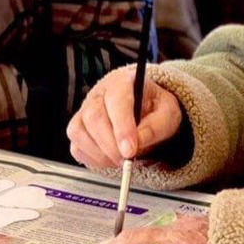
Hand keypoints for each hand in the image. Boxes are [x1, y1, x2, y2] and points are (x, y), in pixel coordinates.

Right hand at [67, 66, 183, 167]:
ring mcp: (84, 111)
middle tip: (127, 161)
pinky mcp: (78, 129)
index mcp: (123, 83)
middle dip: (110, 145)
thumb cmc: (155, 107)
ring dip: (100, 154)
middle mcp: (99, 94)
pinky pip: (76, 147)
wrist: (145, 109)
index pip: (117, 101)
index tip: (130, 151)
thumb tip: (138, 142)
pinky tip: (109, 159)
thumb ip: (156, 127)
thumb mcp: (167, 113)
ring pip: (79, 132)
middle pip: (94, 117)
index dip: (122, 128)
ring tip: (120, 160)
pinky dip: (92, 159)